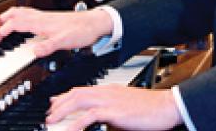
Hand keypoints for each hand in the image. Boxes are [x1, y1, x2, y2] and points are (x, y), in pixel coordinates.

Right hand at [0, 6, 112, 56]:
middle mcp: (42, 17)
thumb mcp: (65, 42)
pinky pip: (30, 14)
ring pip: (22, 11)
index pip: (16, 23)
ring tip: (1, 26)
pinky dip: (19, 18)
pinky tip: (22, 24)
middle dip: (0, 20)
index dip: (2, 30)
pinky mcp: (50, 18)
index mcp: (42, 22)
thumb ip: (49, 46)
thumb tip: (34, 52)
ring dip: (8, 17)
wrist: (95, 23)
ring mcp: (46, 16)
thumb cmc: (82, 30)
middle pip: (15, 13)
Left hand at [47, 85, 182, 130]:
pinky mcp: (115, 111)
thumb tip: (100, 119)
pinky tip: (70, 130)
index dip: (66, 96)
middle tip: (48, 114)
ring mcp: (111, 100)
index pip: (83, 90)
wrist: (166, 106)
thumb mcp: (126, 107)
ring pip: (80, 100)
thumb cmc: (150, 108)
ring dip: (63, 110)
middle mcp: (109, 92)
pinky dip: (77, 123)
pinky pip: (91, 115)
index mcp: (111, 91)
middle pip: (77, 93)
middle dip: (59, 103)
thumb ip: (111, 110)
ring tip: (51, 120)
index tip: (54, 104)